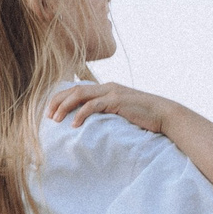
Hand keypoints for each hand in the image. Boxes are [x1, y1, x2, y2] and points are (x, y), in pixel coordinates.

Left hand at [49, 81, 184, 134]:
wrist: (164, 114)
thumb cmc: (144, 117)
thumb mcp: (122, 113)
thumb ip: (108, 114)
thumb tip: (94, 126)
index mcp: (106, 89)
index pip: (77, 89)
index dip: (61, 99)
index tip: (50, 112)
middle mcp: (106, 87)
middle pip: (74, 90)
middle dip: (57, 102)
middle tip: (47, 116)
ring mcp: (112, 93)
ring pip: (80, 95)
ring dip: (65, 107)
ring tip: (55, 120)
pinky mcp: (117, 102)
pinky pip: (93, 106)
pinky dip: (81, 114)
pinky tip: (74, 125)